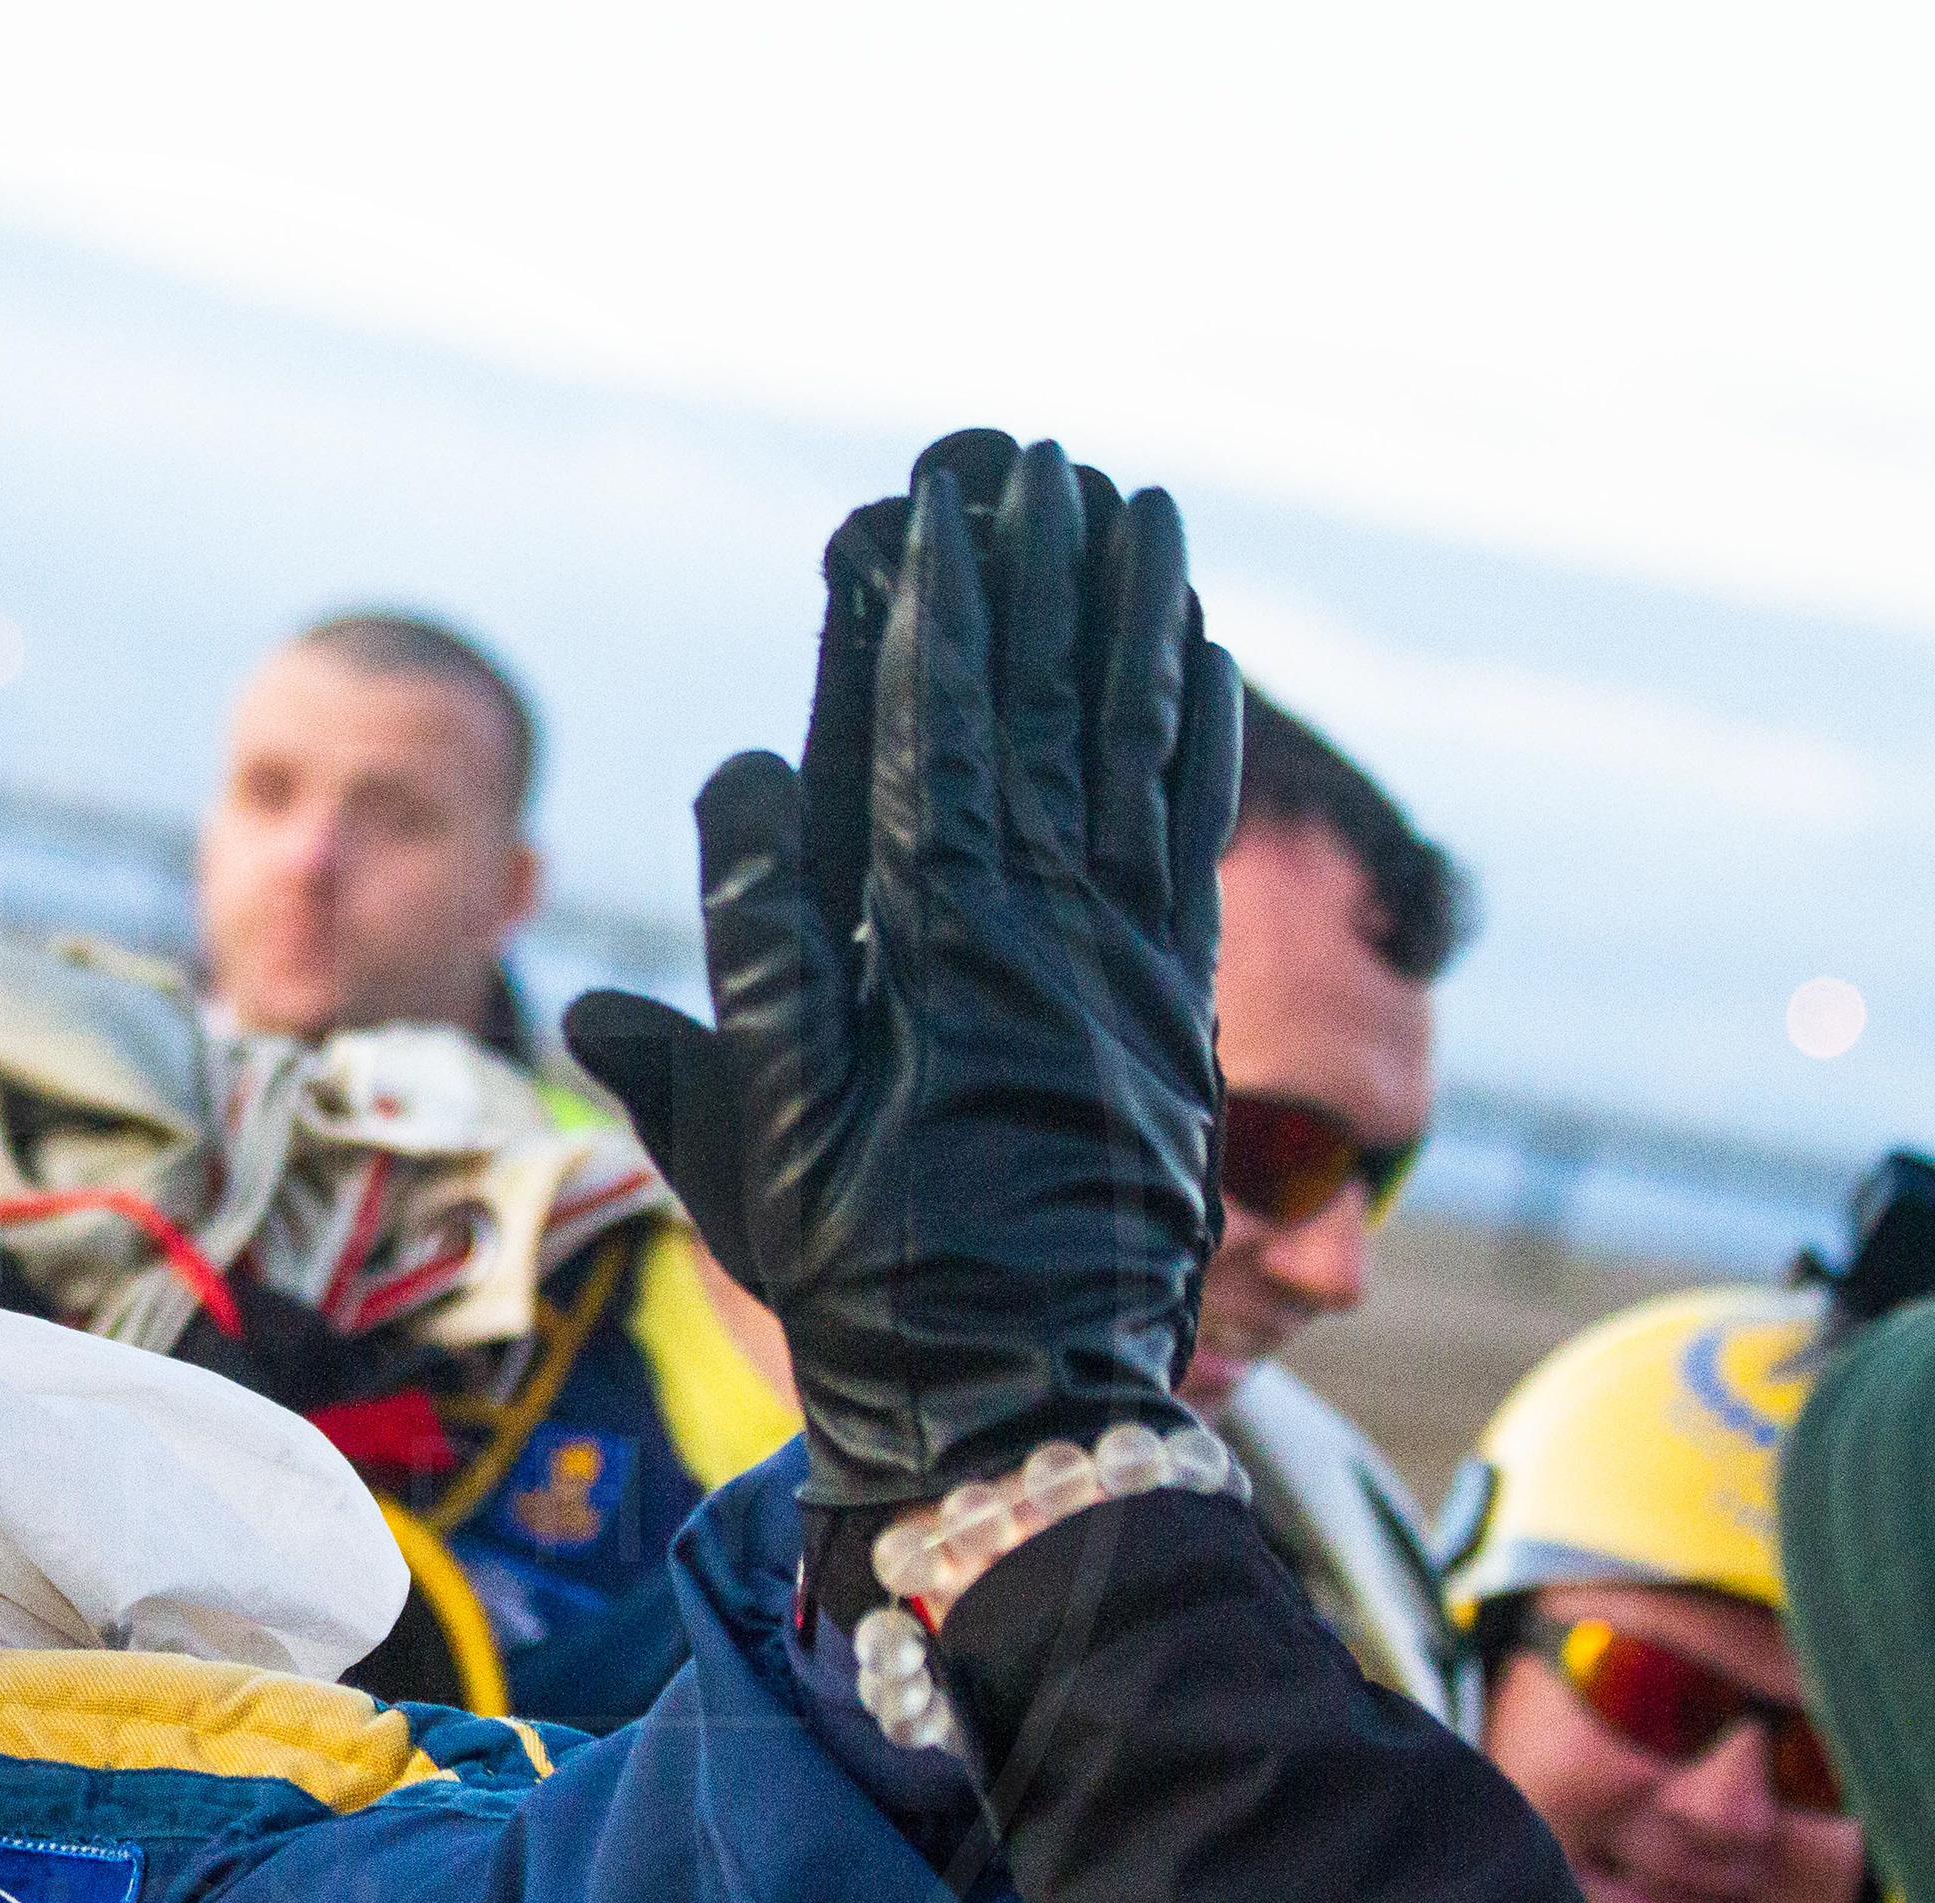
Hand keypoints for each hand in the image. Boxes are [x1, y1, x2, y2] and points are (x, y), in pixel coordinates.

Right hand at [569, 430, 1239, 1514]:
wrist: (1014, 1398)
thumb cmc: (862, 1274)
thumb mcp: (761, 1134)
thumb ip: (748, 955)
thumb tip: (741, 781)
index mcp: (935, 949)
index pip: (934, 736)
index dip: (936, 613)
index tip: (937, 505)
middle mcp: (1043, 935)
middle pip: (1043, 716)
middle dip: (1037, 580)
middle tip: (1038, 459)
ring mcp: (1122, 967)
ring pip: (1133, 756)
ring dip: (1133, 624)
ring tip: (1136, 509)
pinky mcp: (1172, 1013)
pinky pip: (1190, 843)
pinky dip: (1197, 741)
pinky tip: (1206, 662)